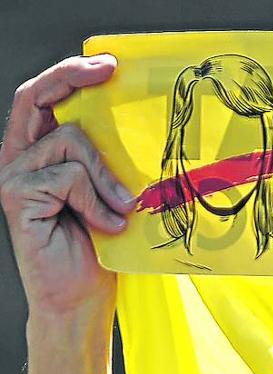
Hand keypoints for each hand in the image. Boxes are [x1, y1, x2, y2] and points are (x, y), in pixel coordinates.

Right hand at [0, 55, 131, 321]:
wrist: (79, 298)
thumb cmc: (99, 247)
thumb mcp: (111, 194)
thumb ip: (111, 161)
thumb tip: (145, 128)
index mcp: (40, 152)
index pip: (44, 97)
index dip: (70, 73)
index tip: (109, 64)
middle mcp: (19, 158)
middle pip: (35, 97)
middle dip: (71, 76)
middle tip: (109, 71)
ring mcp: (14, 177)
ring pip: (69, 141)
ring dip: (107, 174)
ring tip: (123, 207)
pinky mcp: (18, 197)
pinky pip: (69, 177)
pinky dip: (96, 200)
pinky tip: (106, 224)